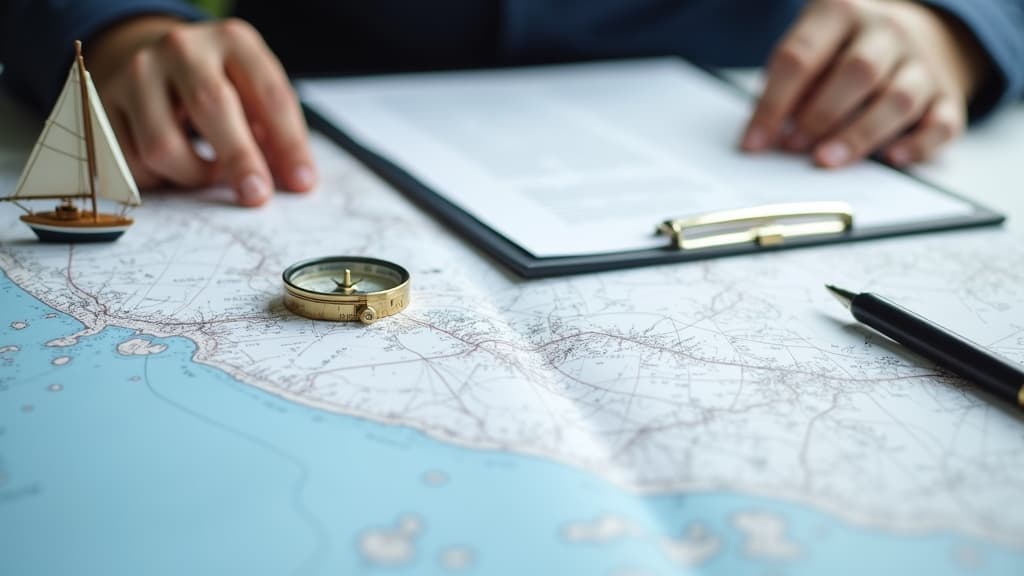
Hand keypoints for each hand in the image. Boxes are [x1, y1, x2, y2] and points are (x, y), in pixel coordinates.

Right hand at [88, 17, 315, 205]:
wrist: (156, 62)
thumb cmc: (219, 84)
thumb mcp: (255, 94)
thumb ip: (277, 134)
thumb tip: (297, 182)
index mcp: (233, 40)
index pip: (269, 94)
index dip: (289, 143)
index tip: (301, 182)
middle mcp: (182, 49)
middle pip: (213, 107)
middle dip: (240, 160)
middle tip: (257, 195)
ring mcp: (138, 73)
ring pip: (163, 147)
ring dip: (194, 176)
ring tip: (210, 173)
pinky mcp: (104, 103)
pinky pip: (132, 163)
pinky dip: (159, 179)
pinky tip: (174, 166)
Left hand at [741, 0, 989, 167]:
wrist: (918, 33)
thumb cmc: (843, 51)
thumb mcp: (811, 49)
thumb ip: (789, 86)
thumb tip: (764, 137)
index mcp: (840, 12)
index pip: (800, 56)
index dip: (773, 103)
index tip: (753, 142)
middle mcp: (886, 31)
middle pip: (858, 72)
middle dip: (821, 114)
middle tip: (793, 146)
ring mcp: (922, 62)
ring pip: (898, 99)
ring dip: (860, 134)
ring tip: (827, 159)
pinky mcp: (948, 95)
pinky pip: (941, 122)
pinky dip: (918, 144)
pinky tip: (893, 159)